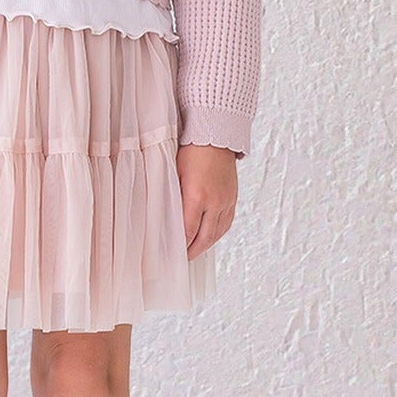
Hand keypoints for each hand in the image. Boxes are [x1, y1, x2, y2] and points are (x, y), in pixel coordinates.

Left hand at [176, 143, 238, 257]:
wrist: (215, 137)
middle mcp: (215, 202)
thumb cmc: (191, 151)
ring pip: (217, 234)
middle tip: (182, 259)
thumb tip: (163, 218)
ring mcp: (226, 201)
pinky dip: (216, 234)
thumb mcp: (174, 173)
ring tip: (193, 251)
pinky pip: (226, 224)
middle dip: (192, 251)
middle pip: (204, 238)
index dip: (180, 246)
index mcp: (197, 196)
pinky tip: (208, 237)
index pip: (188, 231)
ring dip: (205, 245)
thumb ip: (171, 197)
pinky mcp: (233, 199)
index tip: (171, 253)